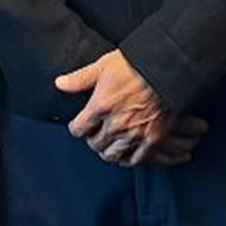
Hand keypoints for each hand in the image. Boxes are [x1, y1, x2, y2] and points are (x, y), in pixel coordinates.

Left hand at [55, 49, 200, 166]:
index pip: (79, 129)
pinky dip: (130, 160)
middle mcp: (116, 124)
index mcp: (100, 106)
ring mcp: (135, 134)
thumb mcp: (101, 67)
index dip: (77, 128)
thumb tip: (59, 84)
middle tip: (95, 135)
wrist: (166, 70)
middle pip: (95, 145)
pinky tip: (127, 154)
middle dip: (92, 140)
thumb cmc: (134, 65)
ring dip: (109, 151)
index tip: (80, 126)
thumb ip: (79, 79)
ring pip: (113, 156)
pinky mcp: (154, 139)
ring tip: (109, 145)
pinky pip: (138, 160)